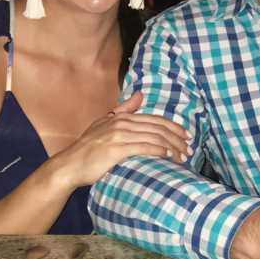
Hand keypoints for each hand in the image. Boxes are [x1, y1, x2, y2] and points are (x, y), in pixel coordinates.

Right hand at [57, 91, 190, 187]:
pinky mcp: (116, 149)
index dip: (174, 127)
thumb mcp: (105, 123)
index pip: (155, 119)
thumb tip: (140, 94)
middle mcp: (121, 123)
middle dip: (177, 138)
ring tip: (182, 157)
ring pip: (154, 137)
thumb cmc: (88, 148)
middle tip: (189, 149)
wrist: (70, 164)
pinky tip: (168, 156)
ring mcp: (118, 135)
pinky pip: (143, 147)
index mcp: (121, 117)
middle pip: (158, 128)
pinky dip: (158, 150)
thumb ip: (124, 109)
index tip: (186, 137)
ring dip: (172, 147)